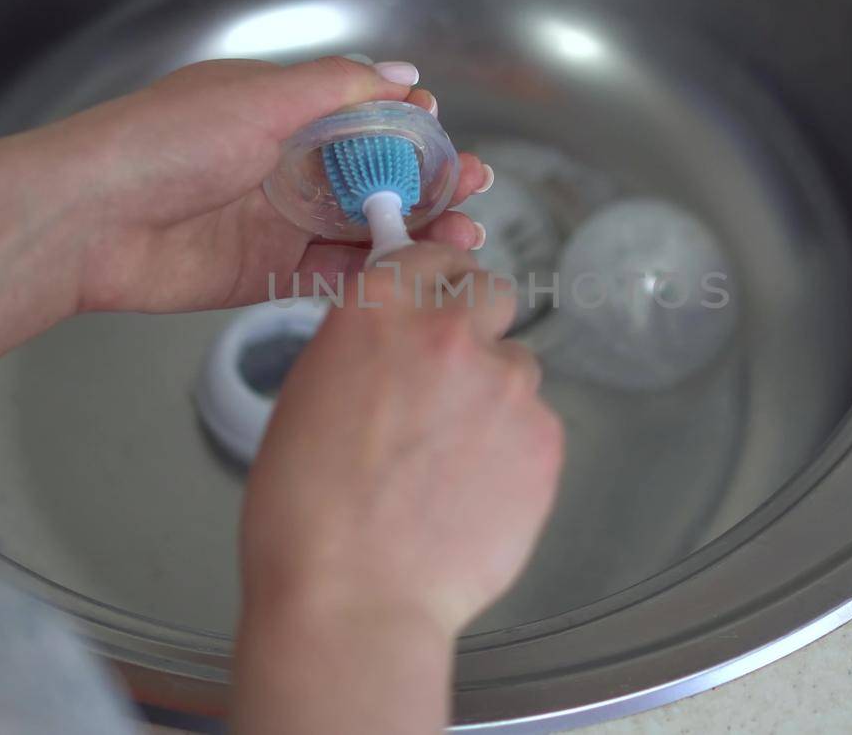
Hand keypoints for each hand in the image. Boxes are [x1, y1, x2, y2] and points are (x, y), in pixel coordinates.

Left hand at [33, 56, 492, 312]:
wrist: (87, 220)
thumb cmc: (159, 143)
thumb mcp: (258, 98)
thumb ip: (336, 89)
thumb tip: (403, 75)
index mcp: (282, 112)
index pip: (366, 116)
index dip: (414, 128)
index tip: (451, 139)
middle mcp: (285, 165)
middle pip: (376, 175)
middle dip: (431, 182)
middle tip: (476, 190)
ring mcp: (277, 221)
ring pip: (365, 227)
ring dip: (416, 230)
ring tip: (465, 236)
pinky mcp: (265, 272)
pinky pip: (333, 275)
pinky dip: (376, 274)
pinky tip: (413, 272)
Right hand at [235, 243, 563, 733]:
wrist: (353, 599)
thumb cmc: (306, 515)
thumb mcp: (310, 395)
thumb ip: (368, 348)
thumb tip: (398, 342)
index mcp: (379, 309)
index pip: (433, 252)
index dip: (439, 272)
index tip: (443, 286)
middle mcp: (451, 331)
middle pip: (493, 293)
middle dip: (476, 324)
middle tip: (452, 376)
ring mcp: (506, 384)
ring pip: (517, 366)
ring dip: (493, 396)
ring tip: (451, 460)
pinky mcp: (545, 439)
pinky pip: (535, 426)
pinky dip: (512, 451)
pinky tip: (471, 493)